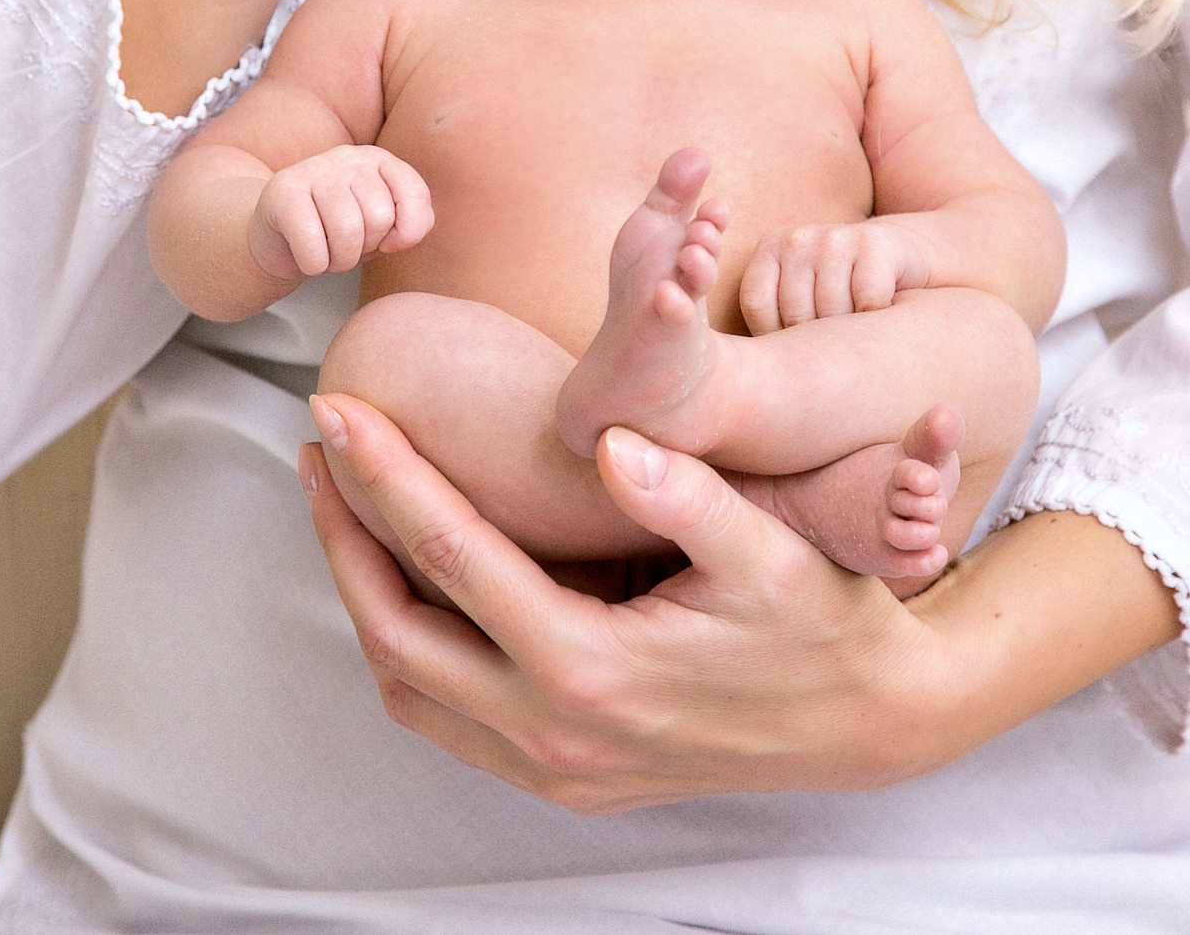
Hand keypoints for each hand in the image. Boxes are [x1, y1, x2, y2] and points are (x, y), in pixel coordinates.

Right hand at [251, 147, 433, 279]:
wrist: (276, 239)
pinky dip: (314, 264)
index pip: (415, 195)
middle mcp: (347, 157)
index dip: (407, 233)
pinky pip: (312, 242)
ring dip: (339, 261)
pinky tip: (306, 256)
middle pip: (380, 217)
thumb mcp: (382, 230)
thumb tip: (400, 237)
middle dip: (364, 249)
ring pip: (347, 231)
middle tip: (345, 248)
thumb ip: (412, 225)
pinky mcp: (282, 191)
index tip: (386, 243)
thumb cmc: (336, 234)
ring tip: (327, 254)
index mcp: (378, 161)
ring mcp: (313, 169)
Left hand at [303, 395, 1181, 811]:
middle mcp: (555, 732)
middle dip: (344, 538)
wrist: (869, 722)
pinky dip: (410, 651)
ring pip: (410, 689)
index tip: (337, 411)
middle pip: (397, 632)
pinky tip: (412, 584)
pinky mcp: (565, 778)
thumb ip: (690, 496)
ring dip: (365, 597)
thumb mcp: (771, 552)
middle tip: (319, 453)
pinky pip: (449, 721)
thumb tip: (610, 440)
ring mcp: (555, 767)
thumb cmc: (823, 623)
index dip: (383, 477)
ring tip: (347, 508)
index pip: (450, 558)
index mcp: (591, 667)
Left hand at [739, 218, 930, 334]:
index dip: (776, 336)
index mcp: (771, 248)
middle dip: (816, 341)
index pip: (758, 306)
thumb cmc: (842, 290)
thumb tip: (751, 377)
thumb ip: (775, 318)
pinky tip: (881, 313)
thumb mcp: (802, 295)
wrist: (900, 253)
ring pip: (832, 311)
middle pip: (795, 313)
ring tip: (857, 332)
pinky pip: (868, 302)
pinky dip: (878, 318)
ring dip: (850, 334)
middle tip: (834, 344)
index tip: (798, 346)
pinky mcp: (873, 244)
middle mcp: (797, 239)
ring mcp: (834, 238)